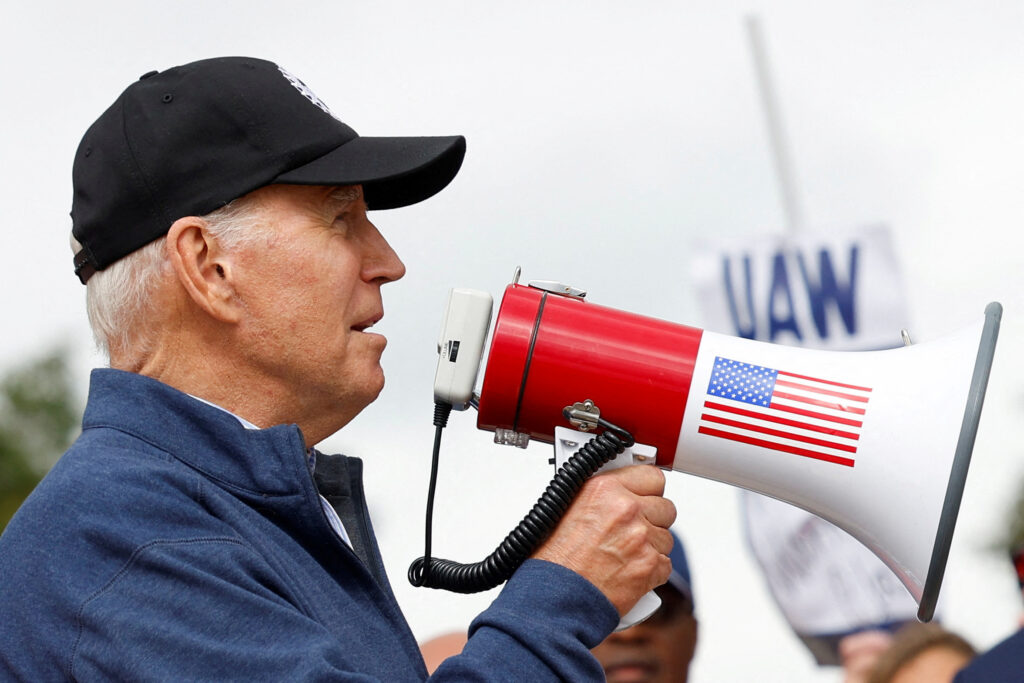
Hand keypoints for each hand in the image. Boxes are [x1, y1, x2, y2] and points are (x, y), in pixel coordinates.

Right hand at [532, 465, 676, 615]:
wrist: (554, 597)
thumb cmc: (554, 560)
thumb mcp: (567, 509)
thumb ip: (601, 495)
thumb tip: (619, 490)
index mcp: (604, 489)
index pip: (651, 476)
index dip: (647, 489)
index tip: (644, 495)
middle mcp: (625, 509)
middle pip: (665, 506)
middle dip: (652, 519)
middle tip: (632, 531)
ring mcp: (641, 537)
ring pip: (666, 537)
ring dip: (651, 547)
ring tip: (623, 556)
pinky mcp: (650, 565)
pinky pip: (665, 564)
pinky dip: (651, 571)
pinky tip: (628, 572)